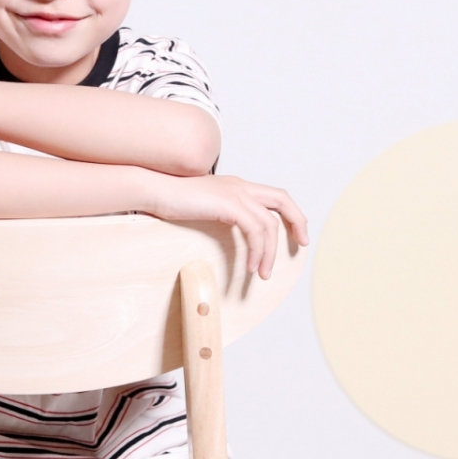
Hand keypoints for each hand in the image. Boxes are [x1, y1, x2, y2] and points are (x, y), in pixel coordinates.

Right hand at [147, 174, 309, 279]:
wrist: (155, 191)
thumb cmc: (172, 200)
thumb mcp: (203, 206)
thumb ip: (220, 212)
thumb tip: (229, 229)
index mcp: (236, 185)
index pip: (274, 195)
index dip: (290, 213)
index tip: (296, 233)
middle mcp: (240, 186)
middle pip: (283, 200)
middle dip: (298, 222)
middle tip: (302, 245)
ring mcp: (235, 193)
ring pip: (269, 224)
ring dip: (270, 252)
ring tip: (262, 273)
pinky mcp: (229, 205)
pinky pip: (254, 231)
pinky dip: (257, 251)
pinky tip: (250, 266)